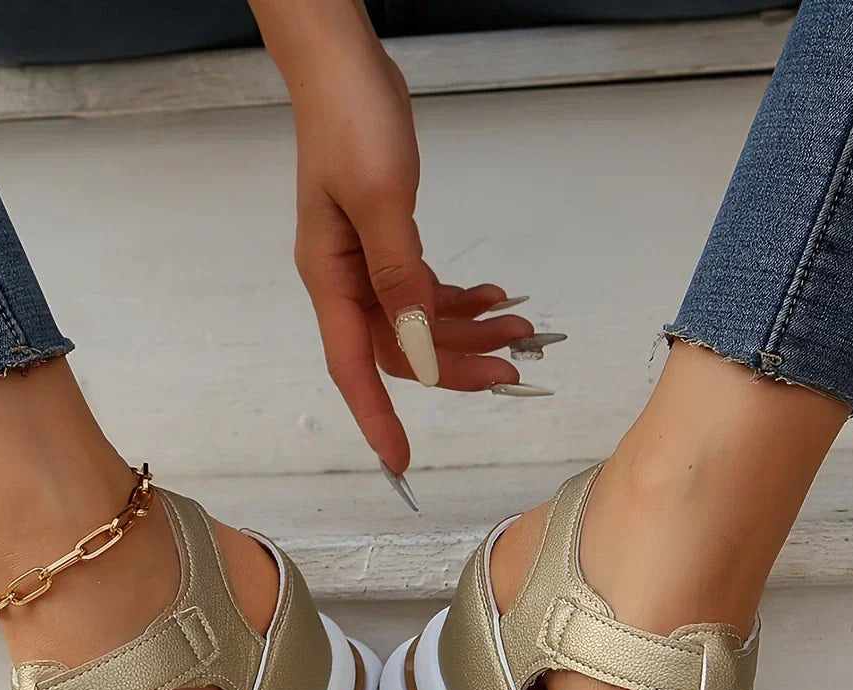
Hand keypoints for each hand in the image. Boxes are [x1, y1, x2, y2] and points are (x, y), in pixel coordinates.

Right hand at [287, 35, 536, 472]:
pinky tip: (494, 298)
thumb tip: (418, 348)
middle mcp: (345, 281)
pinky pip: (423, 290)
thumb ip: (400, 277)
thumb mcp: (381, 200)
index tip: (400, 461)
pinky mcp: (386, 242)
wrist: (343, 65)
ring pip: (417, 322)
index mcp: (331, 278)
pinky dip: (458, 300)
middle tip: (512, 369)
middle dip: (453, 364)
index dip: (377, 417)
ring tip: (522, 327)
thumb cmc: (352, 123)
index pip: (353, 366)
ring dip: (468, 330)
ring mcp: (365, 264)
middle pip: (399, 348)